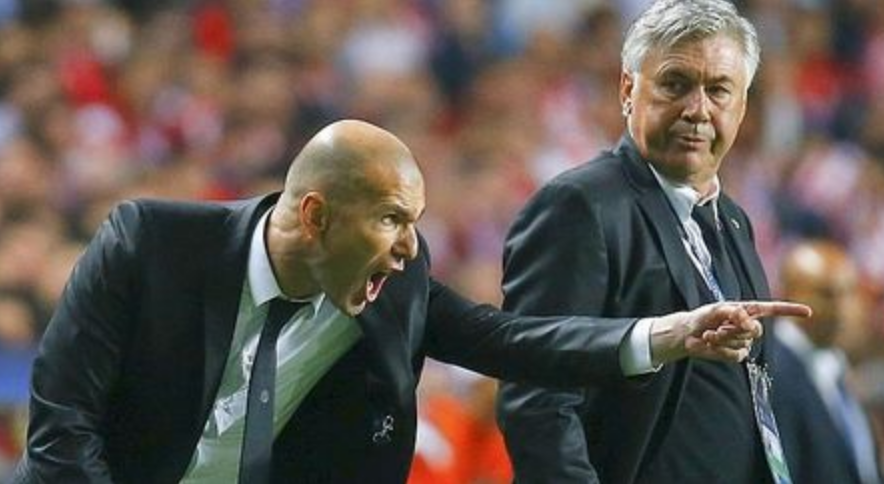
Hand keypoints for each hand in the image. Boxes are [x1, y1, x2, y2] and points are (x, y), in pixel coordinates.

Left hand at [650, 301, 811, 364]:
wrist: (689, 334)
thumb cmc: (702, 318)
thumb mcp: (714, 311)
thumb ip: (732, 312)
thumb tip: (748, 319)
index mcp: (747, 310)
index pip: (773, 309)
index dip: (790, 310)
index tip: (808, 313)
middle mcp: (749, 326)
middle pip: (755, 330)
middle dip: (734, 330)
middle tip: (717, 328)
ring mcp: (745, 342)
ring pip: (742, 343)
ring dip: (722, 340)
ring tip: (709, 334)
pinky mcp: (737, 355)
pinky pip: (735, 355)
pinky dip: (720, 350)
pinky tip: (709, 343)